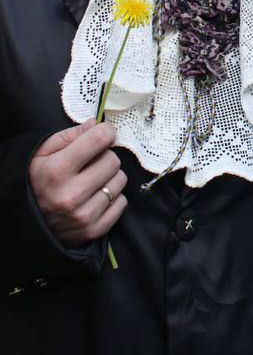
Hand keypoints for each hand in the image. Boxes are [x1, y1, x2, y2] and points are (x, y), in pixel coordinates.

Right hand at [29, 118, 127, 247]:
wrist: (28, 221)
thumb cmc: (38, 180)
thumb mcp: (43, 153)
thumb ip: (70, 135)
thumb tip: (96, 123)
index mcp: (57, 170)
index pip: (98, 139)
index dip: (105, 131)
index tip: (102, 134)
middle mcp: (71, 195)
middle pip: (113, 160)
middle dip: (105, 156)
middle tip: (93, 162)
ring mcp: (83, 215)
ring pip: (119, 181)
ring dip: (110, 177)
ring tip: (94, 180)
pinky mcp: (93, 230)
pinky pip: (121, 203)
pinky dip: (113, 197)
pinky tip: (96, 196)